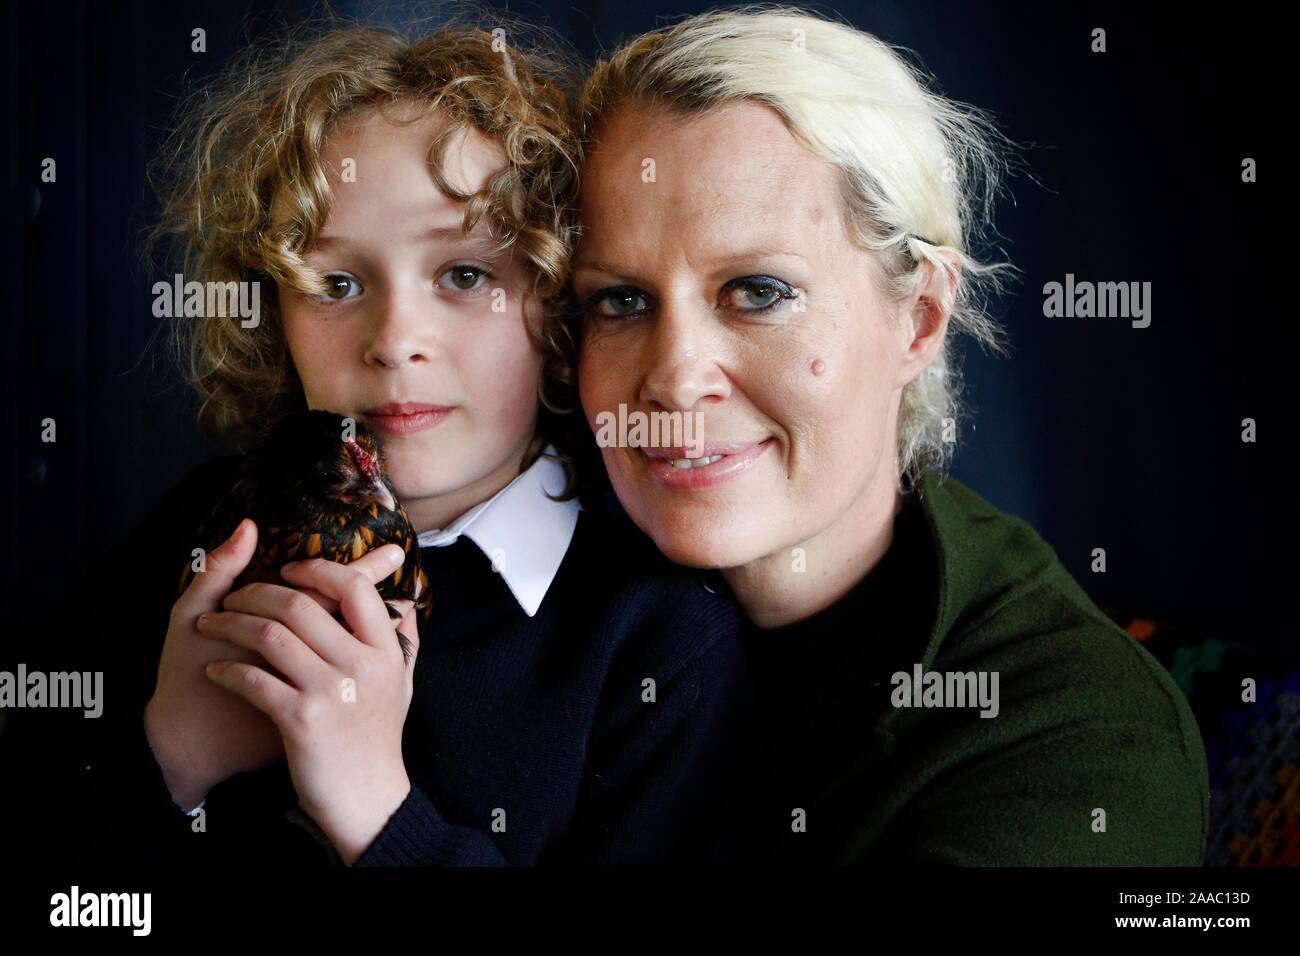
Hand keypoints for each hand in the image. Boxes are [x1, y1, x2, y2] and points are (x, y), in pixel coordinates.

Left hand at [145, 522, 418, 812]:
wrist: (369, 801)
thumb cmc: (379, 741)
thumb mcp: (403, 686)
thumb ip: (404, 643)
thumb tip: (406, 605)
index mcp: (385, 652)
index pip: (354, 588)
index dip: (318, 569)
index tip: (289, 568)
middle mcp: (361, 665)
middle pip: (302, 605)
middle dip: (257, 592)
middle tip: (235, 595)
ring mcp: (331, 692)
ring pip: (271, 635)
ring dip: (231, 624)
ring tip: (212, 624)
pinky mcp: (301, 720)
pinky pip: (254, 680)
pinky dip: (228, 671)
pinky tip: (215, 671)